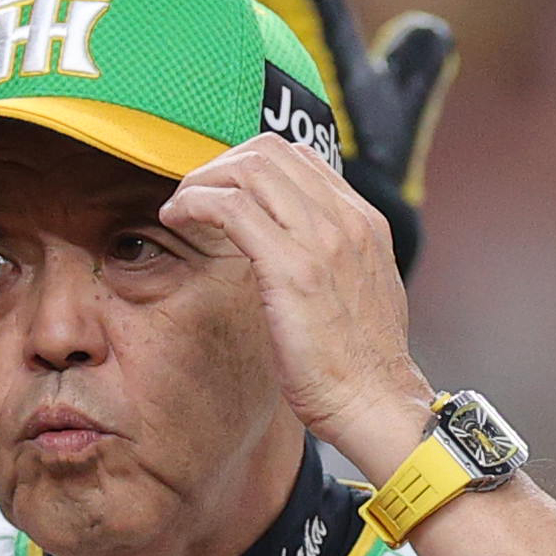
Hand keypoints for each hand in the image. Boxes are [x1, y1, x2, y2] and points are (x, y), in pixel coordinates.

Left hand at [158, 133, 425, 475]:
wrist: (377, 405)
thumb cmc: (361, 367)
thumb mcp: (360, 296)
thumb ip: (336, 262)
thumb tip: (299, 255)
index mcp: (365, 223)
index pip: (298, 158)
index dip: (247, 165)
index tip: (220, 195)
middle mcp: (347, 220)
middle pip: (269, 151)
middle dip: (219, 166)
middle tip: (192, 198)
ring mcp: (322, 240)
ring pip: (248, 169)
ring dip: (202, 181)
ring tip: (180, 209)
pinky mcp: (291, 267)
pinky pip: (230, 207)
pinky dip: (195, 203)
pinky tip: (177, 219)